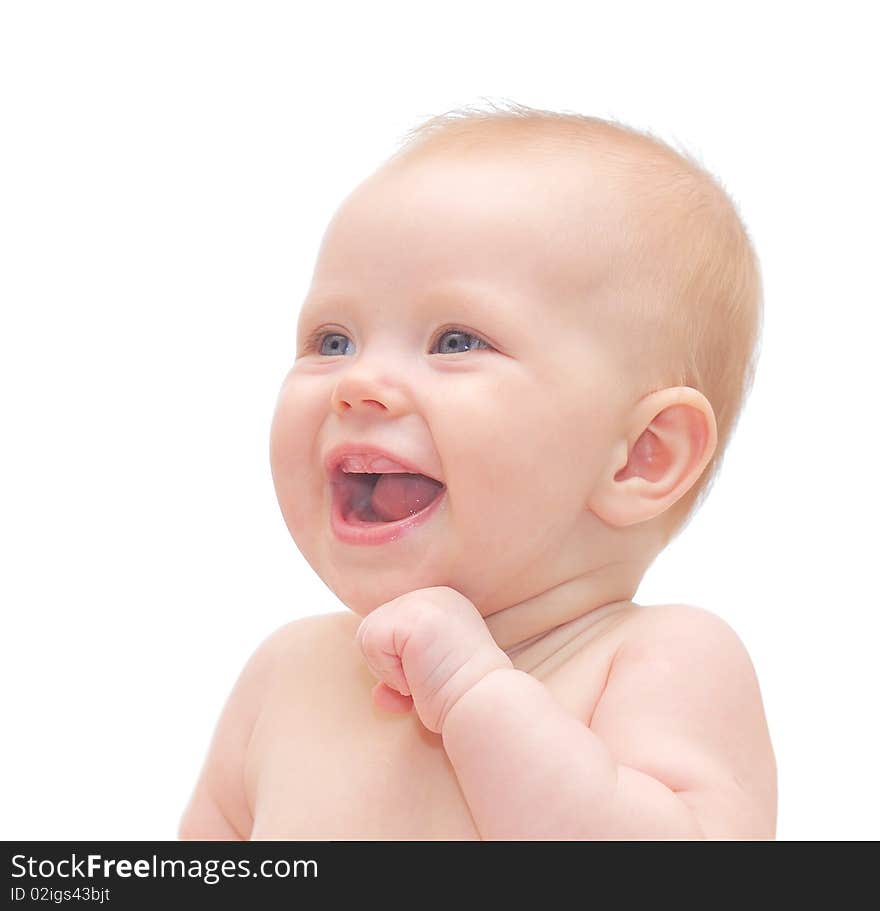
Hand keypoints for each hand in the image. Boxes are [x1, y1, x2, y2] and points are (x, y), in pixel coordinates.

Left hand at [356, 586, 511, 733]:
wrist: (485, 705)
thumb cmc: (462, 700)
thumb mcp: (429, 674)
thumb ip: (403, 670)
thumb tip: (379, 693)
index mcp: (442, 604)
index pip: (390, 629)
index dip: (398, 665)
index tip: (429, 680)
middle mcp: (434, 595)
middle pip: (374, 627)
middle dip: (389, 667)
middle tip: (425, 681)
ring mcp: (425, 601)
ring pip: (369, 634)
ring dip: (389, 671)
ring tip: (425, 677)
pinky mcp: (413, 616)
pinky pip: (372, 642)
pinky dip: (389, 671)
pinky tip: (420, 676)